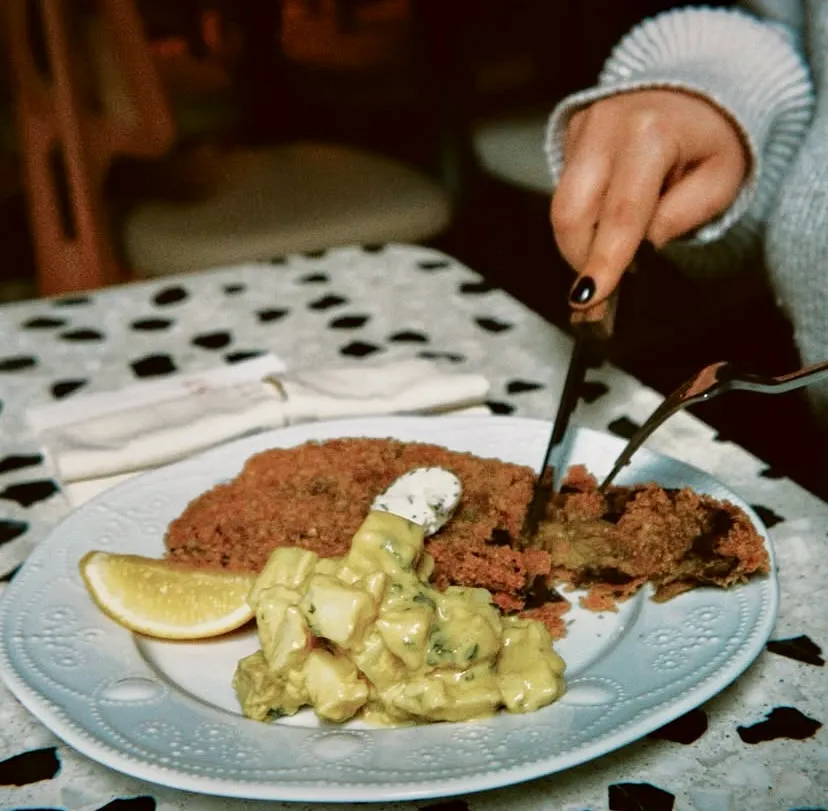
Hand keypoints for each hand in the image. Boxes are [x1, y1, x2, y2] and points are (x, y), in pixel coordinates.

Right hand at [551, 89, 748, 307]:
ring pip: (561, 206)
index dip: (604, 260)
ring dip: (582, 237)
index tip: (591, 296)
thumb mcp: (721, 181)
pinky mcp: (569, 132)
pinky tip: (610, 205)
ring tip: (614, 240)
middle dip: (580, 255)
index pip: (621, 214)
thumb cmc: (711, 137)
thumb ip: (680, 218)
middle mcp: (607, 125)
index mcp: (650, 135)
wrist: (696, 88)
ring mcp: (582, 126)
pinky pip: (565, 189)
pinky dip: (584, 212)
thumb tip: (642, 246)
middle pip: (571, 212)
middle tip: (604, 276)